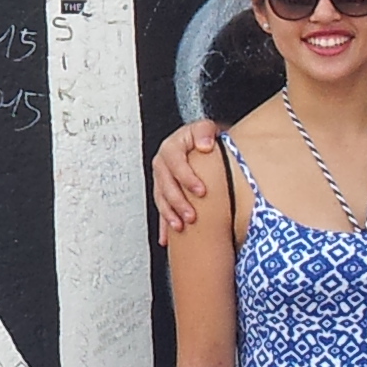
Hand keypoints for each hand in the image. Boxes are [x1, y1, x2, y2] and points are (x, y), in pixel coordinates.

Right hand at [152, 120, 222, 237]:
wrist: (202, 146)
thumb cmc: (204, 138)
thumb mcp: (206, 128)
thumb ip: (205, 132)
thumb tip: (205, 145)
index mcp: (172, 147)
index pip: (175, 162)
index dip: (186, 177)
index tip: (201, 191)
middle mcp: (163, 163)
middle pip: (166, 184)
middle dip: (178, 202)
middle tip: (192, 215)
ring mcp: (161, 178)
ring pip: (161, 198)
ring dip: (169, 214)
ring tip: (180, 227)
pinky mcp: (162, 192)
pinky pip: (161, 209)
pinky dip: (163, 225)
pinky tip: (166, 238)